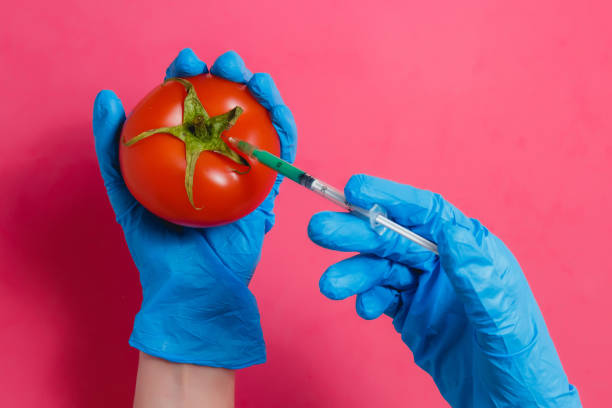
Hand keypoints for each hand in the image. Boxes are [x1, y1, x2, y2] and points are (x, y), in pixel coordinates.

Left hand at [93, 49, 296, 368]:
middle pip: (226, 105)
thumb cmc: (157, 247)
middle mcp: (213, 157)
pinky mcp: (266, 187)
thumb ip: (112, 147)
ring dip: (261, 94)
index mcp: (182, 154)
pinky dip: (284, 126)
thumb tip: (106, 97)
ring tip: (255, 78)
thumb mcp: (125, 193)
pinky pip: (281, 152)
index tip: (186, 61)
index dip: (188, 76)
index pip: (187, 104)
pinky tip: (276, 107)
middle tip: (226, 63)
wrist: (195, 288)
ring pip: (258, 122)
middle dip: (229, 75)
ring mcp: (242, 171)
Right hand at [308, 175, 580, 406]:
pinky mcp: (411, 316)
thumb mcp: (503, 318)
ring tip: (330, 285)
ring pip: (382, 269)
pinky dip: (368, 300)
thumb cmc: (519, 361)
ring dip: (354, 273)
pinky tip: (366, 309)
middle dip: (357, 233)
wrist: (509, 407)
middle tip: (319, 230)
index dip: (392, 198)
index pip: (428, 214)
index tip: (355, 190)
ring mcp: (425, 290)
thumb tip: (452, 232)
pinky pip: (382, 298)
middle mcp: (445, 264)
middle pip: (395, 238)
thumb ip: (477, 276)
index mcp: (472, 252)